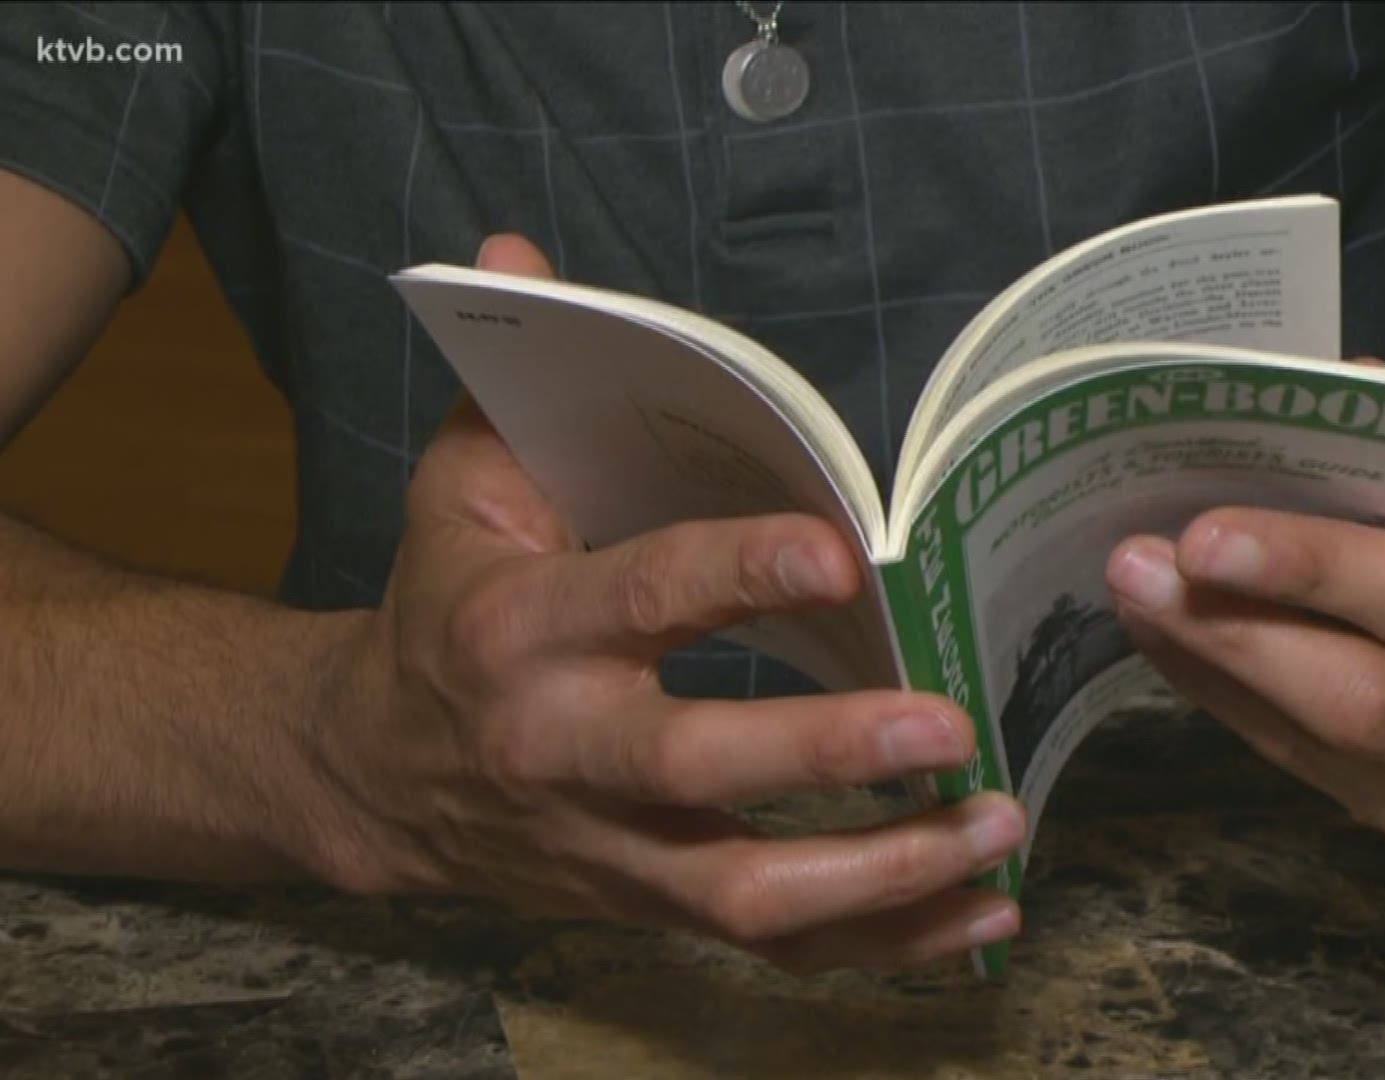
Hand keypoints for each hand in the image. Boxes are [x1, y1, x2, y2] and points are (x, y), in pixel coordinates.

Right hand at [294, 235, 1024, 972]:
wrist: (380, 774)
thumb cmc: (448, 610)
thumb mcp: (459, 492)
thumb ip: (508, 387)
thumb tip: (516, 258)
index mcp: (523, 630)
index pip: (642, 597)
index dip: (737, 573)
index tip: (841, 553)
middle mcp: (565, 752)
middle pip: (698, 771)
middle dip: (827, 753)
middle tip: (949, 723)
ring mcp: (612, 846)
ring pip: (748, 892)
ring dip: (883, 874)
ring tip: (996, 830)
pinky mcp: (653, 902)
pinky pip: (778, 944)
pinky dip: (887, 941)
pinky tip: (982, 915)